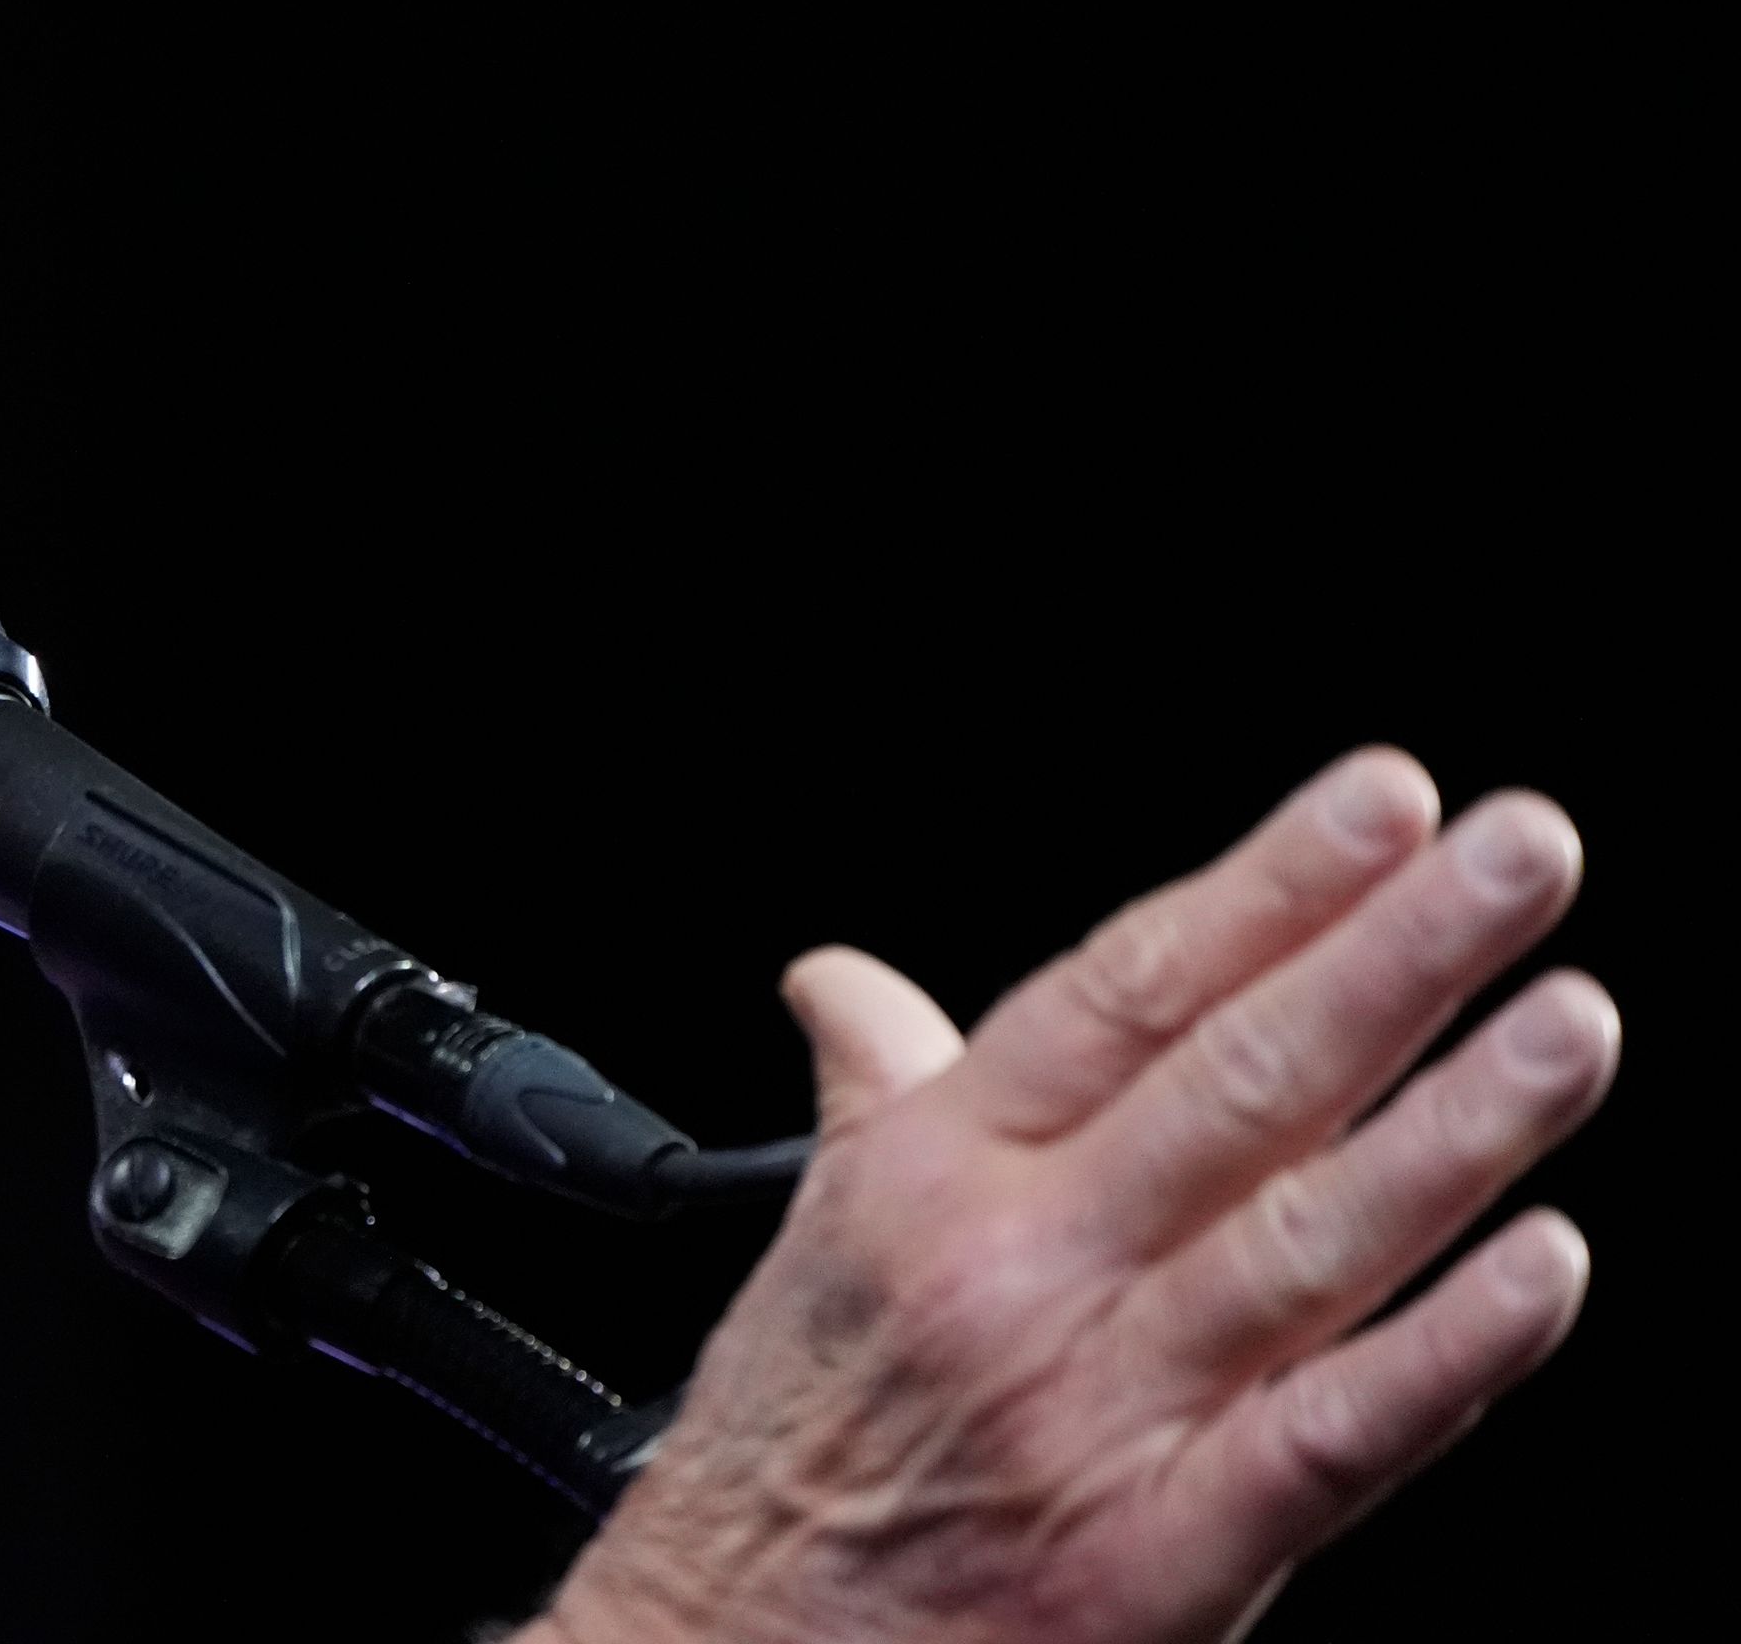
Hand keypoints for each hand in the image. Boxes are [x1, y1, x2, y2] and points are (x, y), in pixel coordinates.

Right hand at [532, 750, 1614, 1643]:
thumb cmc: (786, 1453)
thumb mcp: (807, 1247)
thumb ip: (870, 1095)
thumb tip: (843, 982)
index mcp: (930, 1176)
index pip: (1123, 992)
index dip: (1264, 886)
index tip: (1383, 799)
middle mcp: (1016, 1268)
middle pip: (1234, 1081)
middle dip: (1393, 955)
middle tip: (1521, 853)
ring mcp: (1096, 1411)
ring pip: (1303, 1238)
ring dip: (1455, 1125)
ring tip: (1569, 1019)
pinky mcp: (1163, 1556)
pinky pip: (1332, 1438)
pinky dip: (1442, 1354)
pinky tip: (1542, 1269)